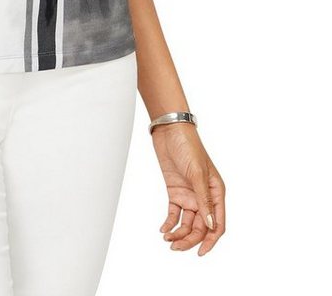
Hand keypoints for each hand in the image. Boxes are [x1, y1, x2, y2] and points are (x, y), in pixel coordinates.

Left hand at [151, 121, 225, 255]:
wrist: (169, 131)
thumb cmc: (188, 146)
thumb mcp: (197, 173)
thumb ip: (203, 200)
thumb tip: (210, 225)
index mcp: (216, 192)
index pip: (217, 224)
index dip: (210, 240)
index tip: (200, 252)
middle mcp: (204, 197)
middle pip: (201, 227)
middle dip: (189, 239)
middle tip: (175, 247)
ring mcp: (190, 195)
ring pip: (187, 222)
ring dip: (178, 233)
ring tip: (167, 239)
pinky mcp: (176, 191)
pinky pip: (175, 213)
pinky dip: (170, 223)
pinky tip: (164, 229)